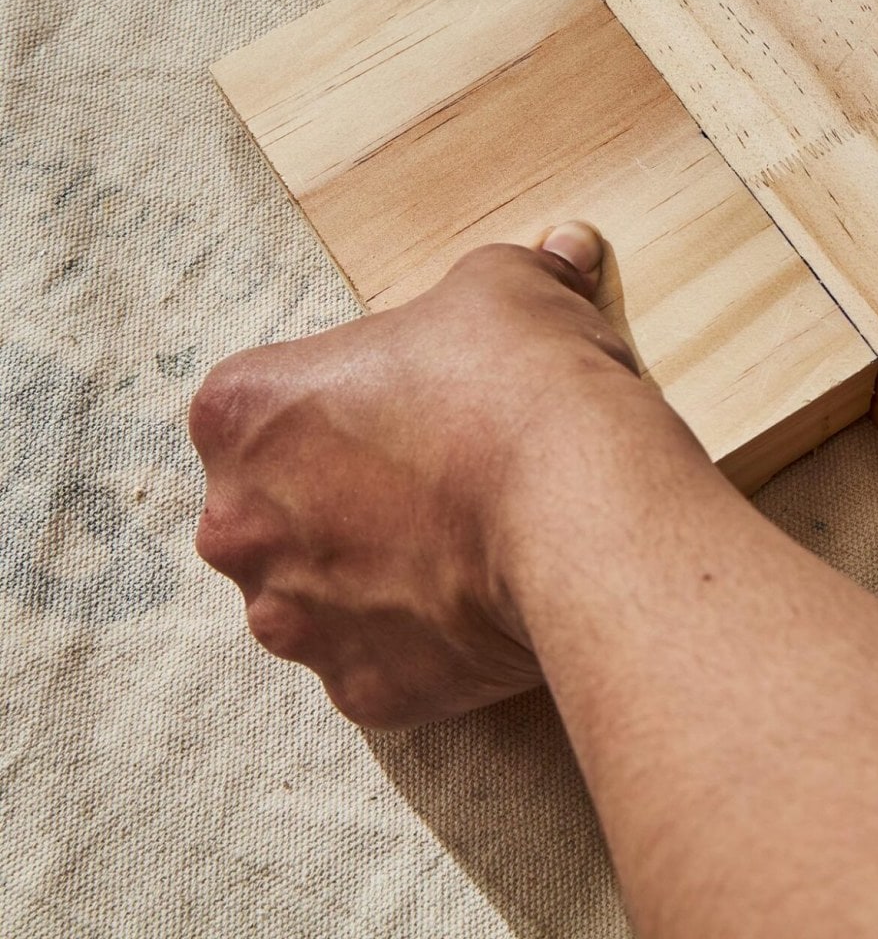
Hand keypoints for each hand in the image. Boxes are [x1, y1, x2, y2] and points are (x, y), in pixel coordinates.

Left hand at [189, 224, 695, 727]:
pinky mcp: (361, 690)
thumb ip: (514, 271)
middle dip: (344, 491)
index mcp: (243, 412)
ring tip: (469, 535)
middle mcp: (239, 525)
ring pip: (322, 589)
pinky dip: (424, 633)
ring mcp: (295, 619)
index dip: (341, 391)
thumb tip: (563, 249)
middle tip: (439, 465)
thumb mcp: (509, 285)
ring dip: (376, 568)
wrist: (577, 508)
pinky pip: (383, 655)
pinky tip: (487, 594)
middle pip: (278, 503)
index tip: (406, 393)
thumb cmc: (519, 380)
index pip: (263, 399)